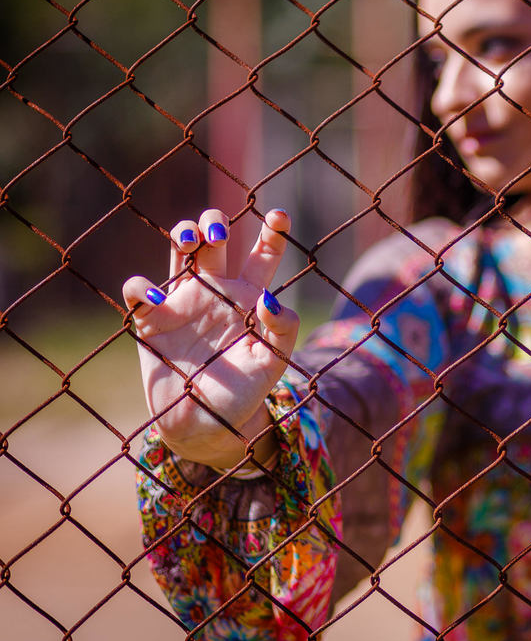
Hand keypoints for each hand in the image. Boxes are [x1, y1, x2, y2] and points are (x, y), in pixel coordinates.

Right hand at [123, 208, 298, 468]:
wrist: (206, 425)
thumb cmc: (244, 393)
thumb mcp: (273, 362)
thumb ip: (282, 330)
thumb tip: (269, 298)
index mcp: (249, 296)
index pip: (263, 254)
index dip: (272, 232)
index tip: (279, 215)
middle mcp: (216, 291)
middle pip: (214, 238)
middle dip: (213, 222)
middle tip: (217, 233)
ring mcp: (183, 301)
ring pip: (178, 250)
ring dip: (182, 233)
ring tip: (191, 239)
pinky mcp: (150, 319)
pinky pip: (138, 289)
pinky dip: (142, 286)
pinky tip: (156, 297)